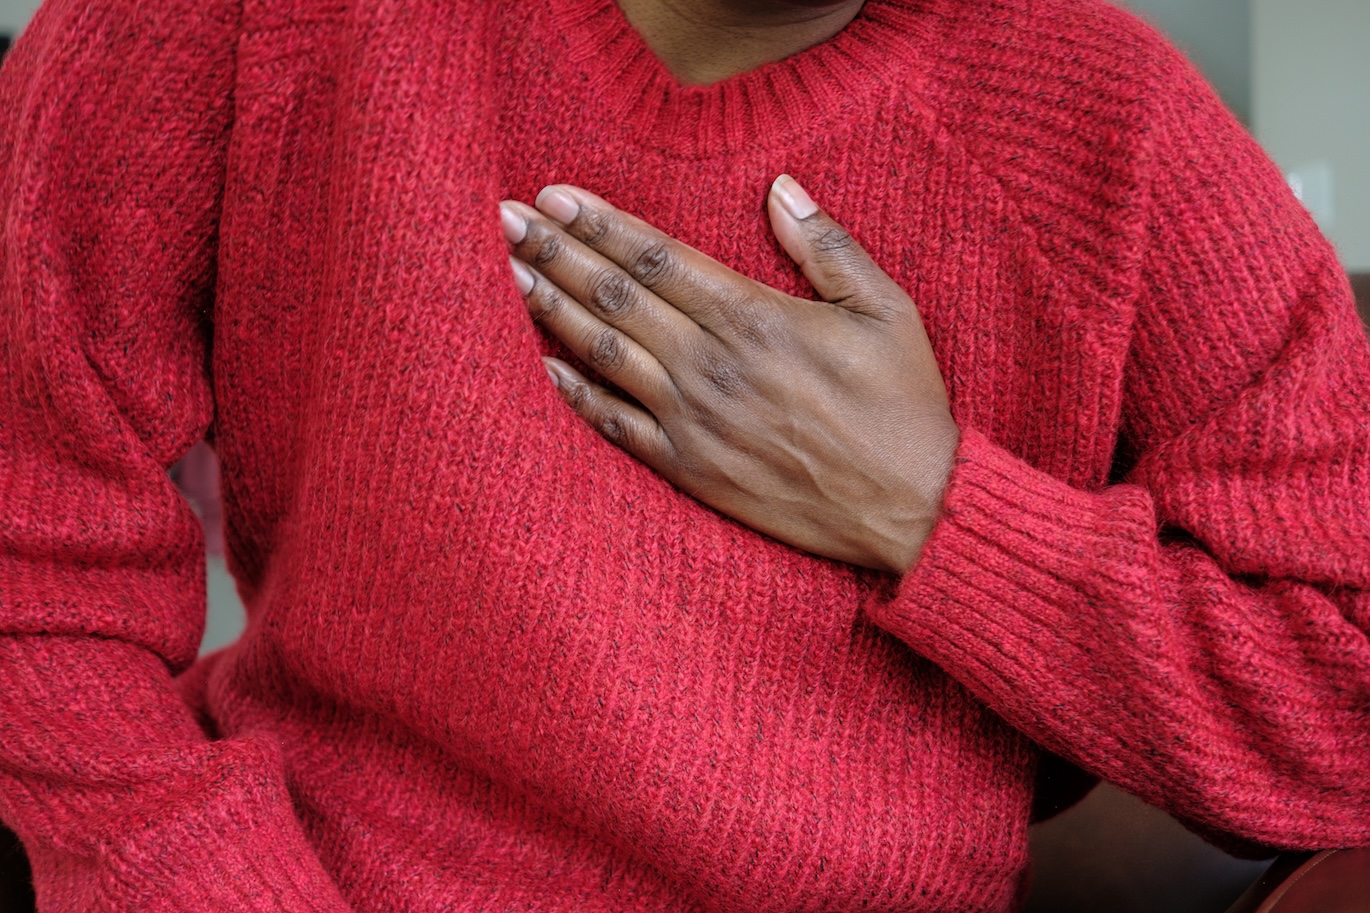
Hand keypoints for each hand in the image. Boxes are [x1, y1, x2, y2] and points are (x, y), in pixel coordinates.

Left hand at [500, 175, 958, 574]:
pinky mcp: (689, 469)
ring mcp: (693, 420)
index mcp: (755, 317)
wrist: (910, 508)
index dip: (600, 222)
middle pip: (615, 295)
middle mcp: (711, 364)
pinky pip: (614, 426)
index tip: (555, 195)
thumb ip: (827, 246)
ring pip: (604, 351)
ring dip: (549, 308)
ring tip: (506, 273)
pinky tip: (540, 364)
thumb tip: (781, 188)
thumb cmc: (904, 406)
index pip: (656, 255)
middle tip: (504, 219)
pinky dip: (573, 393)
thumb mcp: (888, 309)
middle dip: (555, 252)